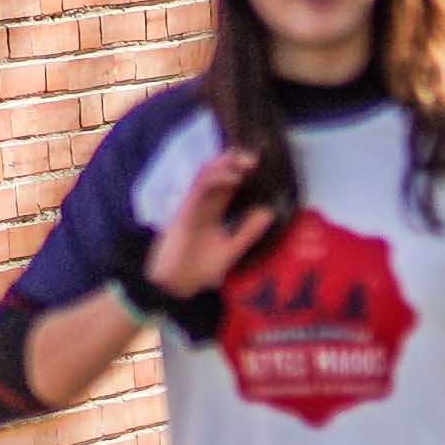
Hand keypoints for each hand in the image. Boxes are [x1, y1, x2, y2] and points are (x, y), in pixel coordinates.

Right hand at [145, 148, 286, 300]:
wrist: (176, 286)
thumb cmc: (199, 270)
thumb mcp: (231, 250)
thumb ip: (248, 232)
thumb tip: (268, 212)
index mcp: (214, 212)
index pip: (228, 186)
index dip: (241, 172)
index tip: (260, 165)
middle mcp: (203, 205)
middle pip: (217, 175)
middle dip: (234, 162)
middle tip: (254, 157)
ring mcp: (192, 206)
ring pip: (207, 176)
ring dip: (225, 165)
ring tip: (246, 161)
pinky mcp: (184, 211)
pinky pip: (199, 189)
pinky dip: (216, 181)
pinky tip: (233, 178)